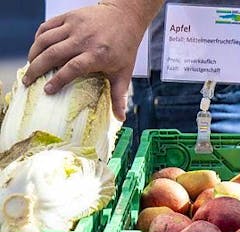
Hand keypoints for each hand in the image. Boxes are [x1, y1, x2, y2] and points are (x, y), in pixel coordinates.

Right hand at [25, 2, 149, 120]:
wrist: (124, 18)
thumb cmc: (124, 48)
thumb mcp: (124, 72)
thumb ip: (119, 95)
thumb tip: (120, 119)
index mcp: (97, 55)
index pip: (73, 68)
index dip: (58, 80)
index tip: (47, 90)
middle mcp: (84, 40)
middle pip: (53, 54)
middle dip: (37, 68)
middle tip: (28, 81)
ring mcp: (74, 26)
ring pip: (46, 39)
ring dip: (33, 53)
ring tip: (29, 66)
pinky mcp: (68, 17)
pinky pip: (47, 27)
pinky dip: (38, 38)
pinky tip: (37, 49)